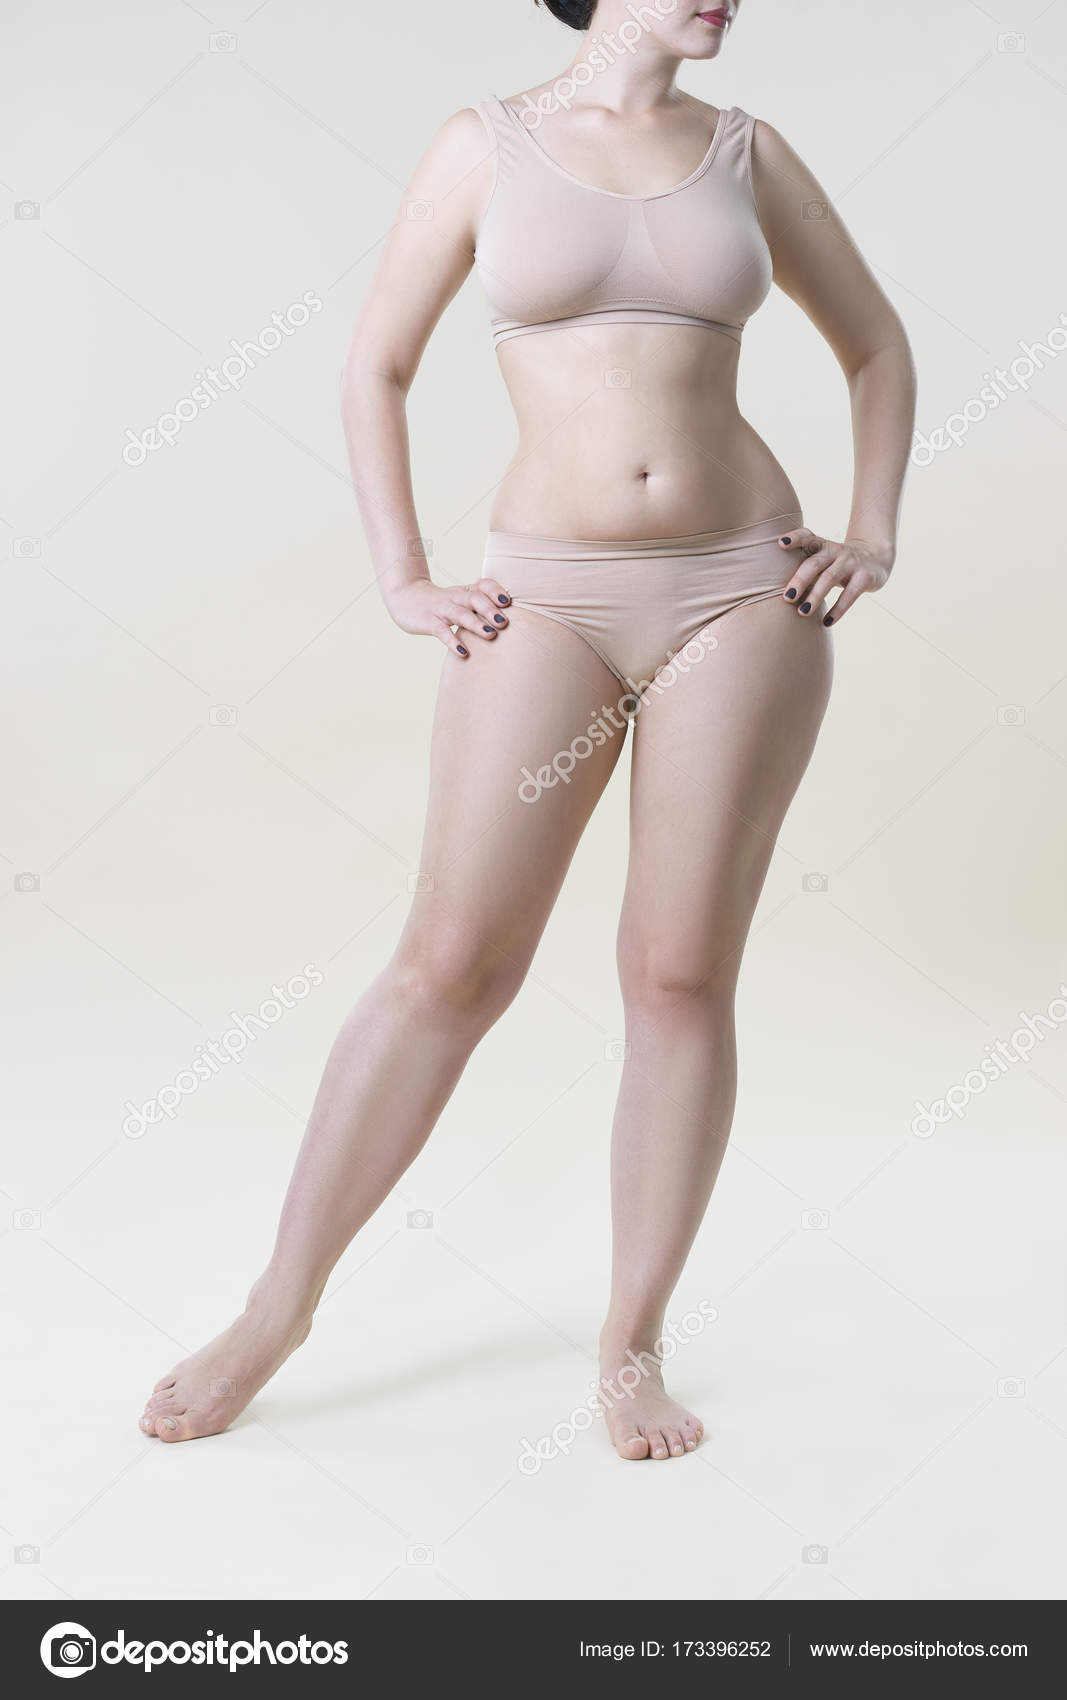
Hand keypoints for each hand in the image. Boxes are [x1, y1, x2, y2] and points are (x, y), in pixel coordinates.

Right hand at [386, 576, 511, 657]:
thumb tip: (507, 619)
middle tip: (504, 623)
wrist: (404, 596)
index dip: (495, 591)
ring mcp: (441, 609)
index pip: (483, 585)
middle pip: (474, 598)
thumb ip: (479, 605)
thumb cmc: (439, 602)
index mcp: (465, 591)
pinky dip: (453, 642)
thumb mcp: (459, 598)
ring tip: (491, 634)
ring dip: (476, 624)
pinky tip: (463, 653)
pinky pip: (442, 632)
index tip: (508, 601)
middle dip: (490, 609)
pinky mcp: (429, 622)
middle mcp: (455, 598)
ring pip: (460, 614)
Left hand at [778, 529, 893, 625]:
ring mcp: (851, 562)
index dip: (795, 538)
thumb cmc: (839, 564)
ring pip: (830, 578)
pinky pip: (850, 594)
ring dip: (815, 596)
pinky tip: (826, 622)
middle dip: (800, 580)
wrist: (877, 558)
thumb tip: (778, 593)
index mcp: (822, 546)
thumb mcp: (824, 560)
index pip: (808, 537)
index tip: (781, 543)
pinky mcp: (865, 577)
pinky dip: (838, 609)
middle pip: (814, 564)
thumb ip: (806, 569)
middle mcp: (836, 551)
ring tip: (802, 613)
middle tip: (787, 598)